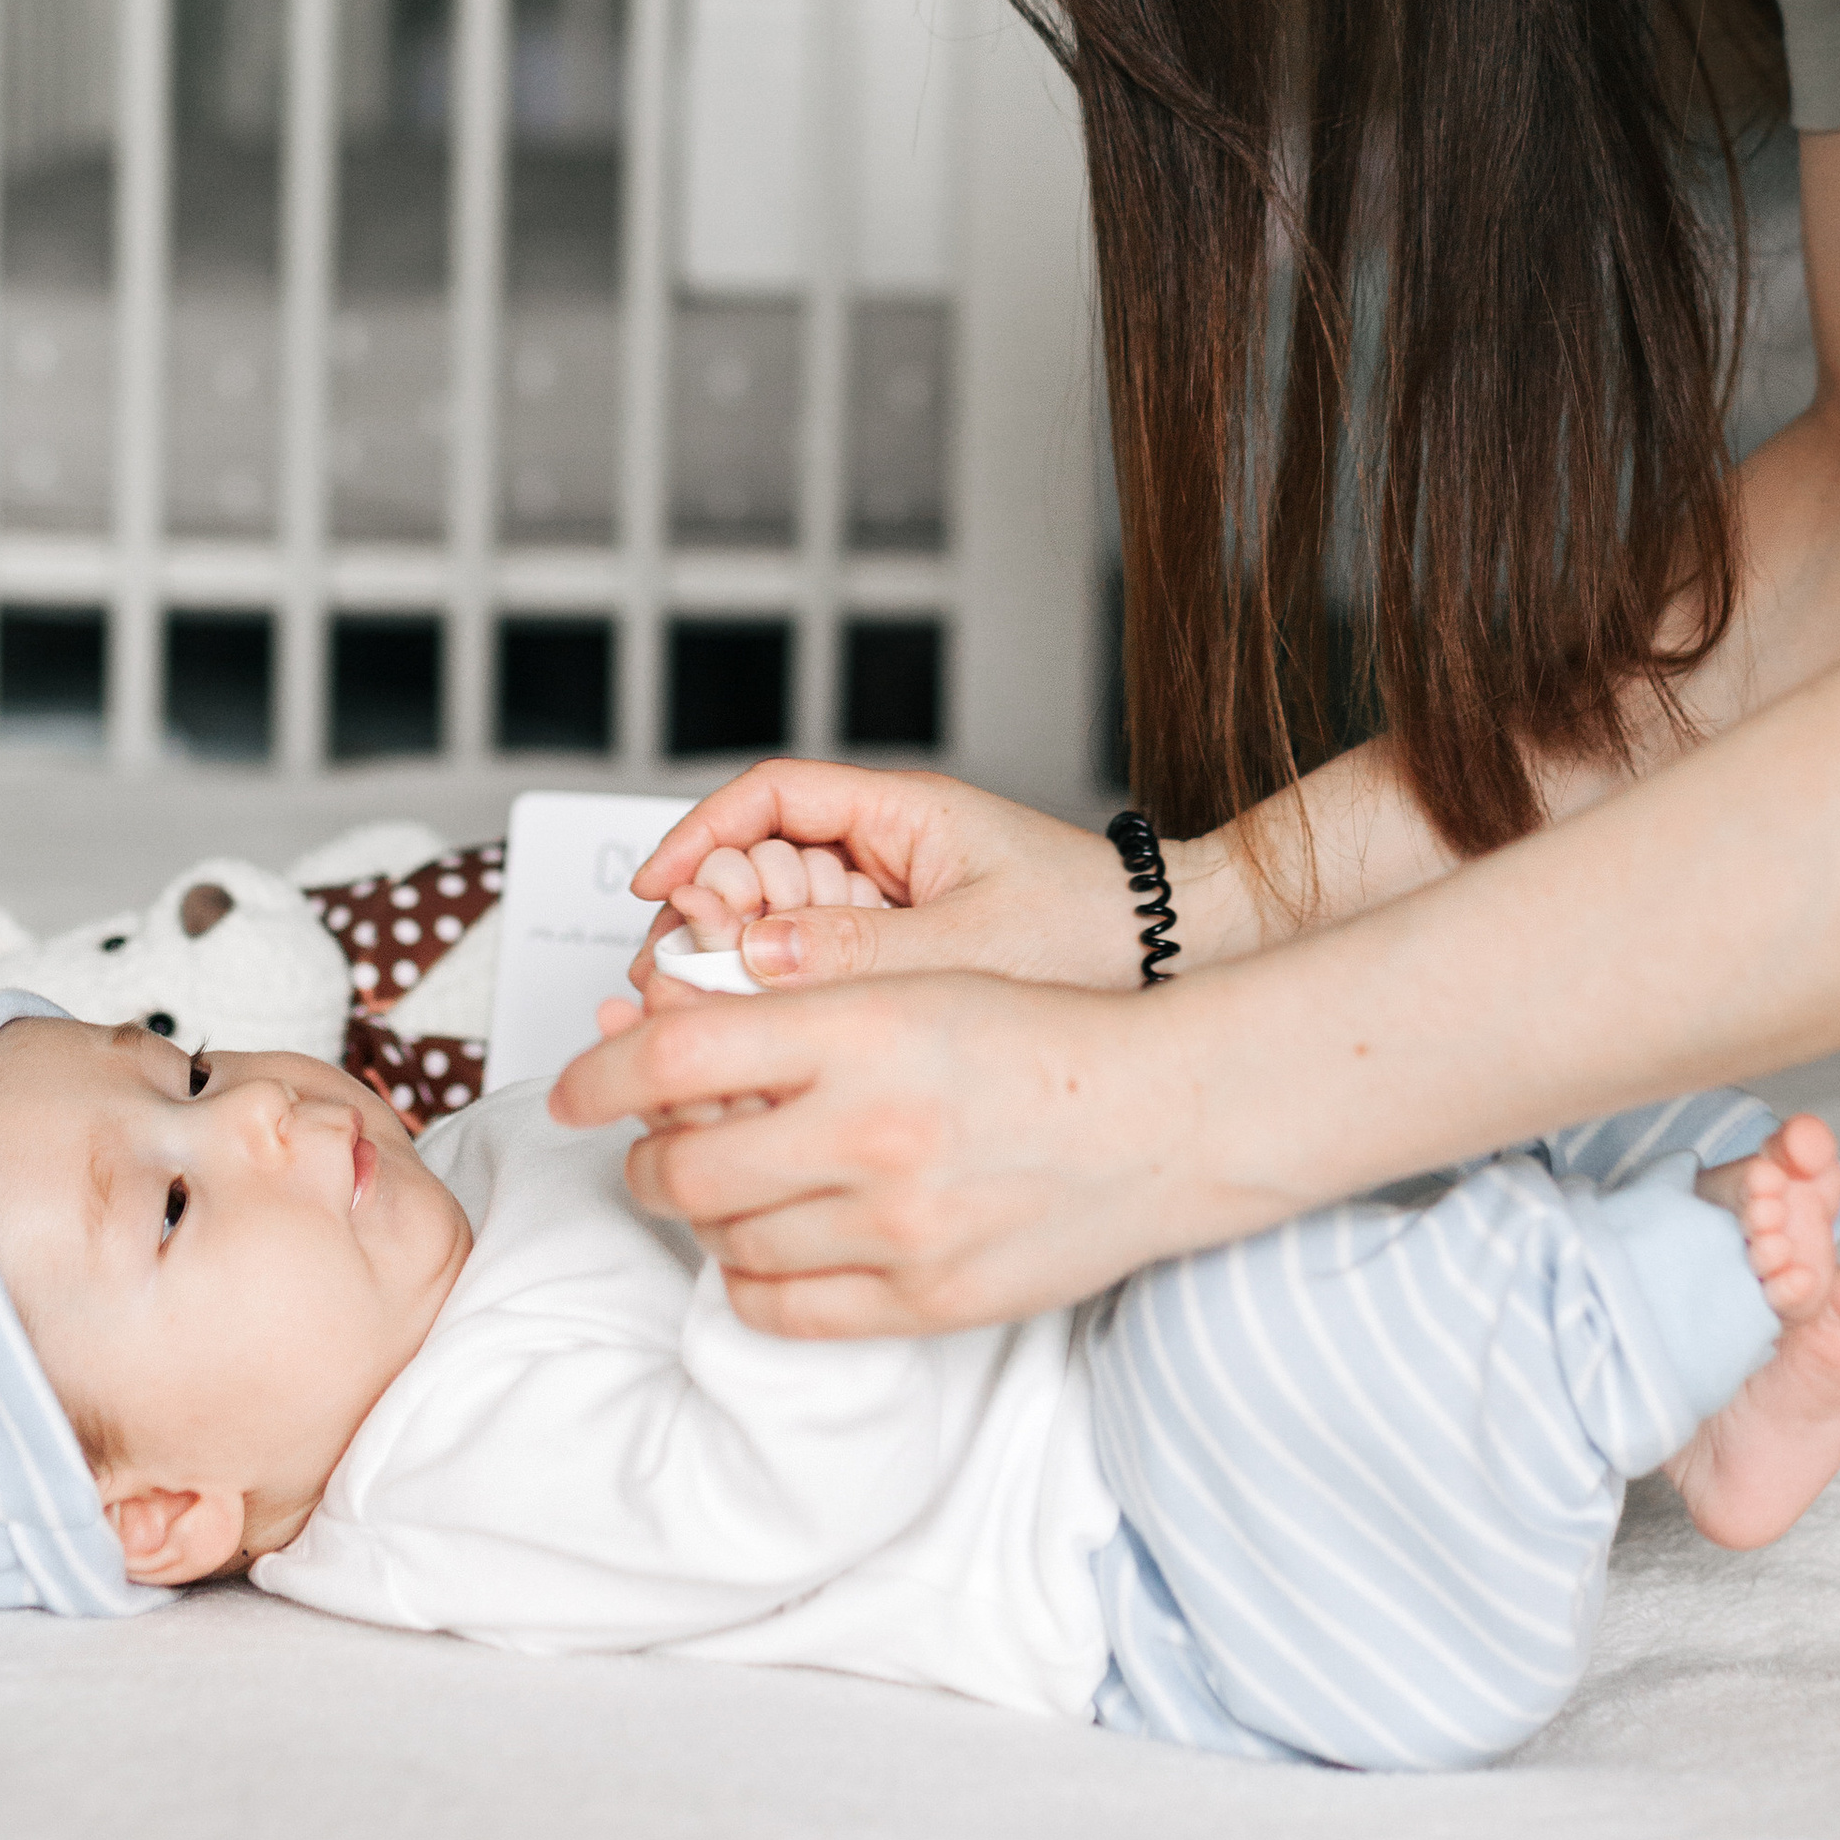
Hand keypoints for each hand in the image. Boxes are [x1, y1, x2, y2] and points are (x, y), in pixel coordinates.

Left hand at [551, 968, 1232, 1335]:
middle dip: (643, 1157)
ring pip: (726, 1242)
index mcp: (864, 1027)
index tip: (573, 1086)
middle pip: (682, 1165)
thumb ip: (790, 1008)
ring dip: (698, 1218)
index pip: (674, 1053)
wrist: (1163, 1118)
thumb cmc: (1038, 1036)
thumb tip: (658, 1025)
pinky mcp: (924, 1302)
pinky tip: (764, 1248)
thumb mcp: (911, 981)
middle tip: (648, 1146)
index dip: (599, 1071)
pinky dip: (748, 1282)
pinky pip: (782, 1310)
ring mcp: (898, 1228)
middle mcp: (872, 1130)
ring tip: (720, 1189)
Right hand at [625, 762, 1149, 999]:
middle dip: (709, 913)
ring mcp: (894, 906)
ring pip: (781, 923)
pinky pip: (819, 970)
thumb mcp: (968, 942)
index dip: (701, 835)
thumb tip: (749, 954)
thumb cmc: (1099, 932)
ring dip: (740, 963)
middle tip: (677, 974)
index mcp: (905, 814)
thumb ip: (855, 950)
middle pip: (761, 864)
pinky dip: (785, 1000)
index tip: (659, 887)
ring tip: (713, 1015)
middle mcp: (890, 852)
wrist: (1180, 964)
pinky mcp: (905, 959)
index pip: (771, 798)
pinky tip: (767, 1041)